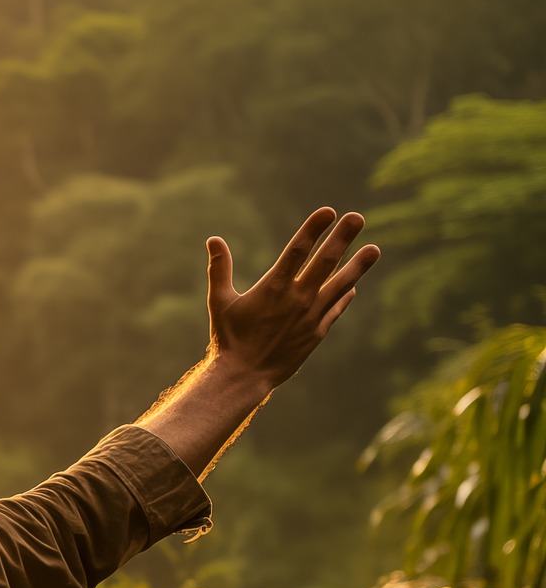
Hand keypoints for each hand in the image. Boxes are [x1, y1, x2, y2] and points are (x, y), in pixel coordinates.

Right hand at [206, 207, 379, 389]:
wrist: (244, 376)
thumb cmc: (228, 337)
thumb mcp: (219, 301)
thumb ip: (219, 269)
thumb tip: (213, 239)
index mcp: (273, 287)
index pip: (297, 250)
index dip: (314, 229)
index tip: (328, 211)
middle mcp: (297, 299)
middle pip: (325, 262)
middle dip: (342, 238)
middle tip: (358, 217)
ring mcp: (311, 316)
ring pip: (340, 285)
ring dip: (358, 266)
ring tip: (374, 249)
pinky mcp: (317, 333)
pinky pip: (336, 309)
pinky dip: (345, 295)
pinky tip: (353, 286)